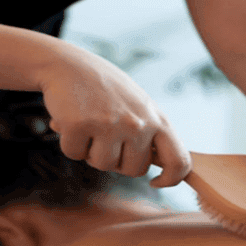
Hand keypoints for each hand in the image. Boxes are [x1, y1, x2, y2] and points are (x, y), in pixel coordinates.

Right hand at [37, 45, 191, 186]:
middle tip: (106, 135)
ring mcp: (109, 124)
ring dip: (91, 152)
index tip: (156, 182)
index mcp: (157, 119)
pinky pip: (74, 154)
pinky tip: (70, 121)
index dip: (170, 179)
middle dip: (118, 160)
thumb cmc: (106, 89)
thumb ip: (153, 133)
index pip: (179, 161)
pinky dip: (69, 143)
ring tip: (89, 124)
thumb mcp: (140, 106)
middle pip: (134, 171)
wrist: (66, 64)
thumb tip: (163, 166)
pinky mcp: (80, 125)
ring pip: (103, 165)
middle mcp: (138, 123)